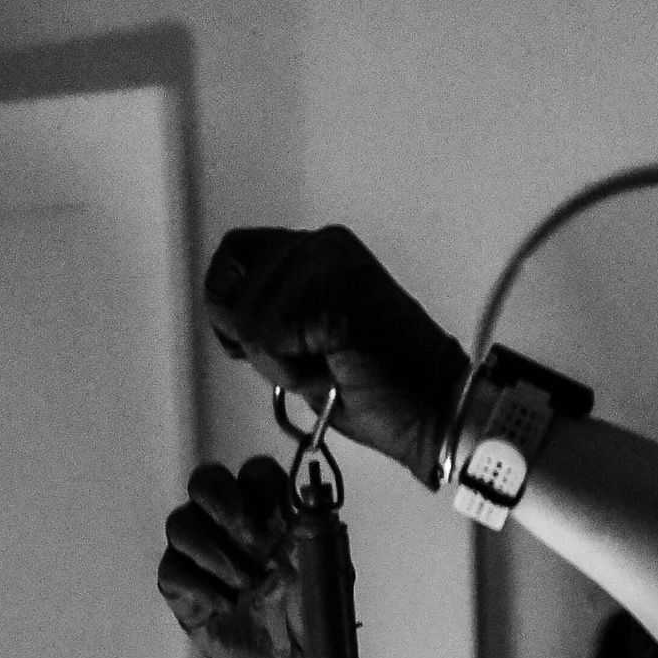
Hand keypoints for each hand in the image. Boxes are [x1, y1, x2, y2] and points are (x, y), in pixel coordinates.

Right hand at [157, 456, 307, 657]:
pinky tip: (227, 605)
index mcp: (268, 509)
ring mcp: (201, 550)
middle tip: (250, 540)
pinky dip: (200, 587)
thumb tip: (310, 504)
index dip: (261, 484)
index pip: (255, 472)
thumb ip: (320, 539)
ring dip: (213, 552)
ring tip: (245, 585)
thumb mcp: (327, 576)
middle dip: (223, 503)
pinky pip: (172, 569)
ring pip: (180, 523)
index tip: (280, 517)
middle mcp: (229, 521)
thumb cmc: (306, 609)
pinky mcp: (181, 584)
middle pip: (206, 481)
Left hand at [202, 224, 467, 484]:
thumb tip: (224, 313)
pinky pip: (267, 335)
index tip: (268, 346)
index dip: (232, 305)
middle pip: (227, 281)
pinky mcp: (334, 290)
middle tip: (311, 360)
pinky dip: (291, 371)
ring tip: (331, 368)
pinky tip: (334, 372)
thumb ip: (267, 315)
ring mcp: (329, 262)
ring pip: (246, 315)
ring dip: (278, 362)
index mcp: (318, 251)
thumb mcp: (301, 344)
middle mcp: (322, 244)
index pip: (234, 255)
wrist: (433, 412)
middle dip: (254, 338)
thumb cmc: (376, 392)